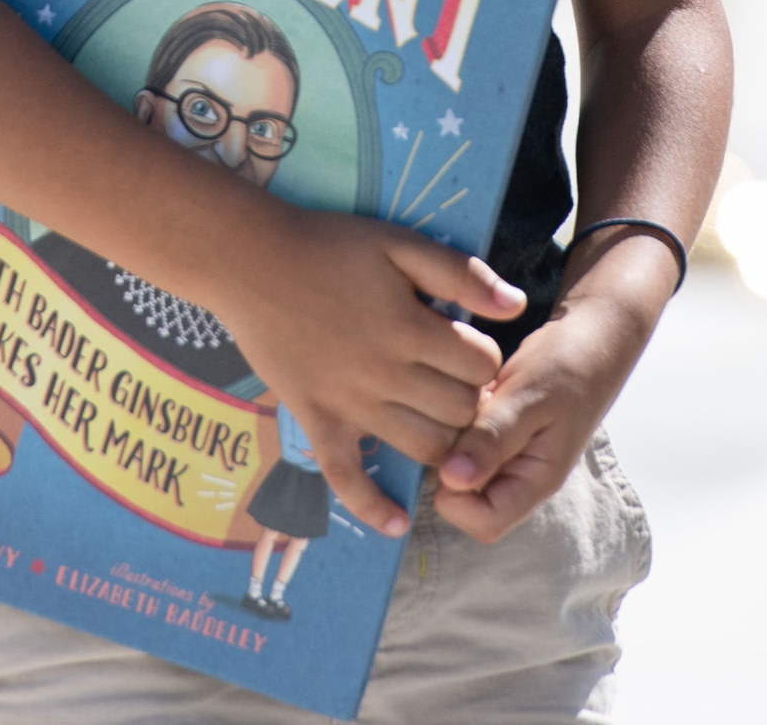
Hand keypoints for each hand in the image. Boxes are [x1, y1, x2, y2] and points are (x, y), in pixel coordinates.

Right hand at [212, 208, 524, 538]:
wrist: (250, 261)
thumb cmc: (327, 247)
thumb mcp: (398, 244)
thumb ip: (459, 274)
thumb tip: (516, 304)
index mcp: (409, 329)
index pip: (481, 367)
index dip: (486, 357)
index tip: (469, 345)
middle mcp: (384, 376)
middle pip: (459, 412)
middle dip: (472, 399)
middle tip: (457, 383)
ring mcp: (349, 405)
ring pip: (423, 448)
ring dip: (444, 441)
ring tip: (441, 421)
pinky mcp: (316, 421)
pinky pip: (345, 477)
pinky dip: (372, 505)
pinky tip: (395, 523)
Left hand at [433, 255, 661, 544]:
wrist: (591, 334)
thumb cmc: (567, 363)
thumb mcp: (530, 396)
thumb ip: (493, 438)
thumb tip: (451, 480)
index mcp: (537, 480)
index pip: (484, 523)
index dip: (456, 496)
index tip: (454, 446)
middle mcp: (521, 477)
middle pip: (466, 501)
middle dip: (452, 462)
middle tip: (465, 416)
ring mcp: (510, 457)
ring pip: (461, 469)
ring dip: (456, 438)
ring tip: (475, 401)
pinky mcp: (500, 435)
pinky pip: (465, 442)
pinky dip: (461, 421)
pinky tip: (477, 393)